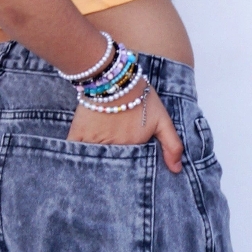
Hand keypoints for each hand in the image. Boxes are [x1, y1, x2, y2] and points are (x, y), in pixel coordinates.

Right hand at [66, 83, 183, 172]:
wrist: (114, 76)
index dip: (129, 171)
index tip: (128, 174)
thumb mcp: (162, 119)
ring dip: (95, 166)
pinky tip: (76, 161)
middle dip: (112, 172)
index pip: (131, 169)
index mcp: (134, 147)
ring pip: (94, 162)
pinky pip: (75, 153)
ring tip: (97, 168)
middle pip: (112, 167)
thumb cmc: (140, 96)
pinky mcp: (79, 134)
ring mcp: (95, 142)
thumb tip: (177, 170)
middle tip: (113, 175)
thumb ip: (172, 144)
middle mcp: (115, 148)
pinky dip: (76, 157)